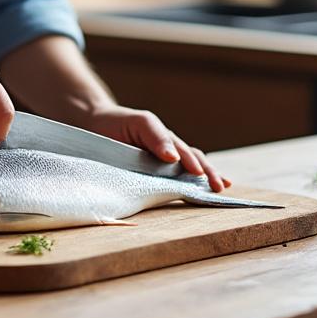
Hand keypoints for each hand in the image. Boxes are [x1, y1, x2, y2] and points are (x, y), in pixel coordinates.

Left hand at [81, 104, 228, 191]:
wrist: (97, 126)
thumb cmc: (120, 123)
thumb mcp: (140, 122)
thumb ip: (156, 137)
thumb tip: (174, 157)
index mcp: (167, 141)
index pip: (187, 153)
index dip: (194, 164)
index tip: (200, 174)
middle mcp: (169, 153)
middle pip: (195, 162)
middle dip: (208, 174)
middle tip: (219, 186)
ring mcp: (162, 165)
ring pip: (188, 172)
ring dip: (204, 180)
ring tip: (219, 188)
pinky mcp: (151, 177)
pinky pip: (171, 183)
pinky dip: (188, 188)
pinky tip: (199, 195)